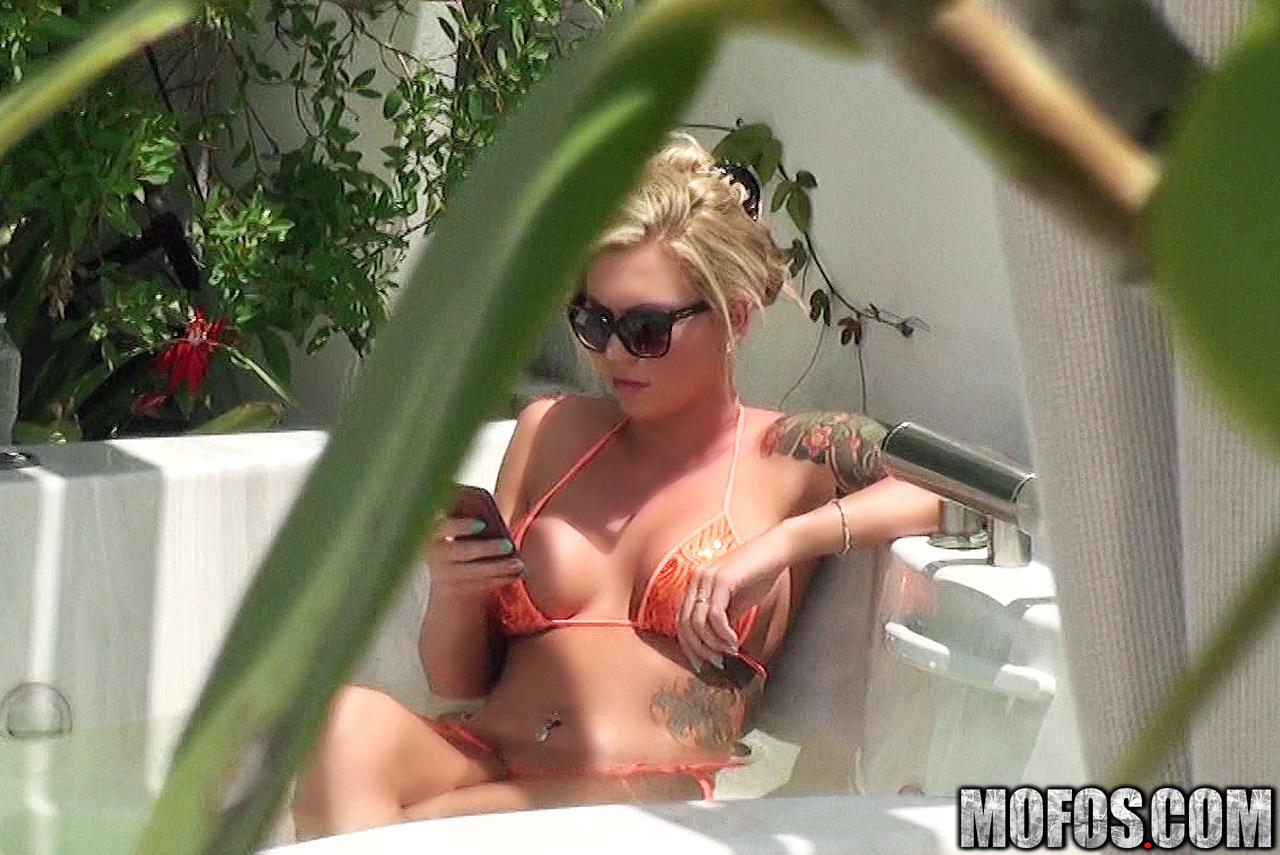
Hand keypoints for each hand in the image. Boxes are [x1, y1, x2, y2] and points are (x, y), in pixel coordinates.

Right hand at [423, 513, 523, 594]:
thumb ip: (472, 512)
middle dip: (485, 548)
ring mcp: (440, 572)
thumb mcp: (461, 519)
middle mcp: (432, 551)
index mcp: (433, 529)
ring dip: (496, 568)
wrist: (447, 562)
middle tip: (509, 545)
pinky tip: (514, 575)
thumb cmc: (463, 531)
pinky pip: (476, 586)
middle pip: (459, 551)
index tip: (483, 525)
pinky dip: (497, 580)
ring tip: (519, 564)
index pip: (443, 526)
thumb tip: (492, 512)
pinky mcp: (452, 588)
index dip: (461, 526)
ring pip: (469, 572)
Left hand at [676, 523, 793, 672]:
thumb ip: (722, 618)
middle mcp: (696, 578)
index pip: (682, 620)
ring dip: (714, 643)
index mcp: (696, 582)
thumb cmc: (759, 574)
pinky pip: (715, 616)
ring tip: (730, 650)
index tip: (701, 662)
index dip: (689, 645)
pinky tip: (735, 640)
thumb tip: (716, 644)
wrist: (777, 550)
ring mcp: (706, 577)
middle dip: (700, 648)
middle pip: (685, 624)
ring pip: (698, 623)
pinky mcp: (721, 580)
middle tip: (716, 661)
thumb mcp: (736, 601)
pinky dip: (723, 634)